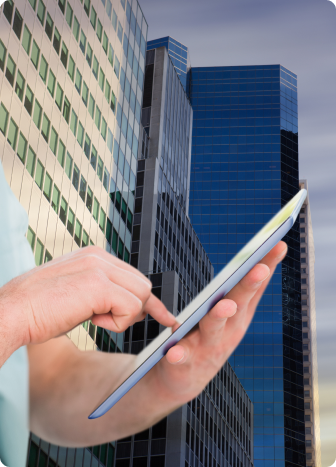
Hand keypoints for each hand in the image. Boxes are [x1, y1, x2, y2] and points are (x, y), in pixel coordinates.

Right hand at [0, 246, 175, 349]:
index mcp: (93, 256)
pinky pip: (130, 307)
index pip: (134, 276)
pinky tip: (93, 320)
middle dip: (134, 308)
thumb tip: (127, 305)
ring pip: (141, 295)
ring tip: (94, 318)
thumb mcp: (76, 294)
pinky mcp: (97, 285)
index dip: (146, 300)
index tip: (165, 317)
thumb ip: (101, 292)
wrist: (10, 313)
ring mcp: (98, 268)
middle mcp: (99, 256)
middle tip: (107, 320)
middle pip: (143, 285)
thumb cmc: (38, 310)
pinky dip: (117, 322)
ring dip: (123, 316)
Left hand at [151, 241, 286, 404]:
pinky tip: (174, 351)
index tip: (278, 245)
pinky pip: (182, 357)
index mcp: (238, 317)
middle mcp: (228, 331)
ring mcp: (208, 348)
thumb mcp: (230, 316)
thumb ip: (243, 293)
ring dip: (219, 316)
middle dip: (248, 286)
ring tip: (224, 305)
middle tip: (258, 269)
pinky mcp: (184, 362)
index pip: (254, 288)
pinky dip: (179, 354)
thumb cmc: (209, 339)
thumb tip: (262, 261)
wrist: (183, 379)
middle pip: (238, 305)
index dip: (266, 267)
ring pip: (213, 329)